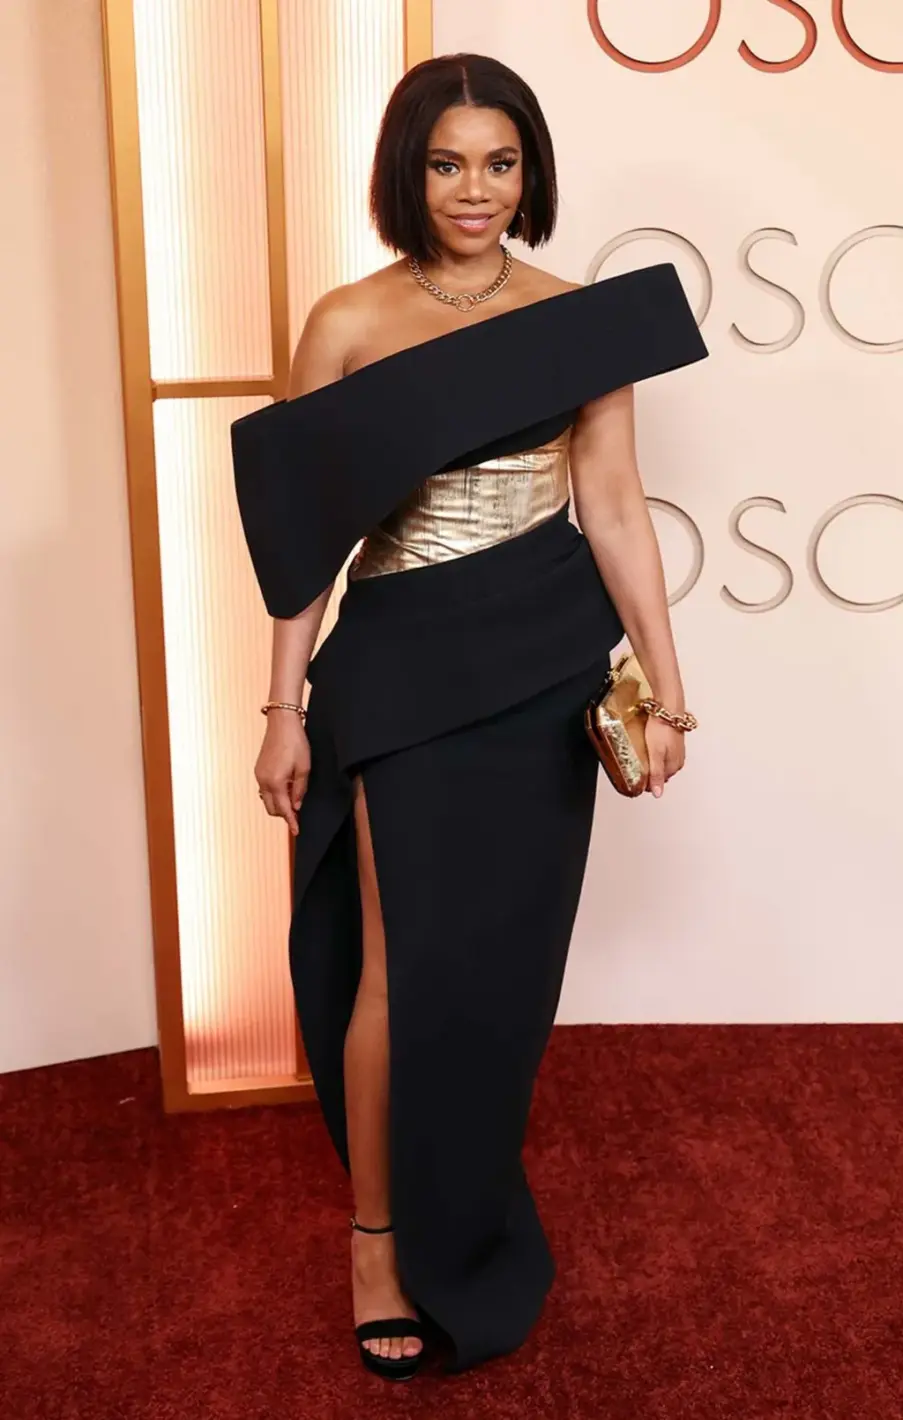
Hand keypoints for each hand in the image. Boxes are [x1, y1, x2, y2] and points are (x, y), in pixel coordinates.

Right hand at [255, 711, 309, 835]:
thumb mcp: (304, 768)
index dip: (291, 821)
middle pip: (272, 808)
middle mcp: (263, 781)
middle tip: (298, 813)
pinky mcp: (258, 769)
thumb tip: (297, 805)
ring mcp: (259, 775)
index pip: (284, 809)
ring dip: (279, 803)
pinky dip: (274, 793)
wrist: (282, 723)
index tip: (297, 831)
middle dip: (284, 813)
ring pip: (267, 799)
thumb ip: (300, 789)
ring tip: (293, 797)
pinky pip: (265, 789)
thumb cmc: (295, 742)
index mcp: (275, 782)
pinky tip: (286, 787)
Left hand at [645, 716, 686, 798]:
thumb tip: (658, 793)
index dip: (648, 783)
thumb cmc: (662, 729)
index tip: (637, 781)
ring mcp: (677, 750)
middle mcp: (678, 760)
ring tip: (643, 761)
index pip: (660, 782)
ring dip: (655, 764)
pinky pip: (665, 753)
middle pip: (662, 773)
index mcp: (674, 766)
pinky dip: (657, 755)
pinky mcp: (675, 741)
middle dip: (651, 774)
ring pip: (664, 763)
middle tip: (638, 771)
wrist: (668, 709)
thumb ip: (656, 775)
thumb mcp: (655, 755)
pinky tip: (651, 749)